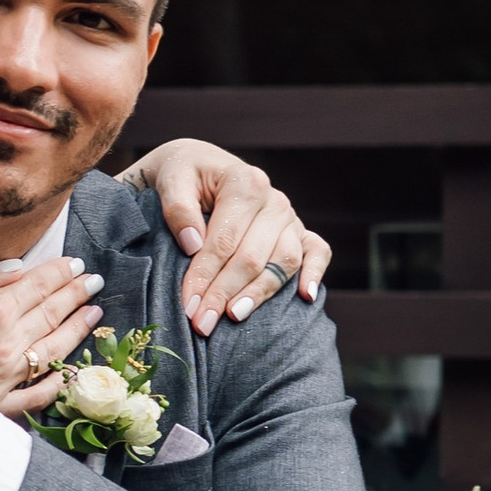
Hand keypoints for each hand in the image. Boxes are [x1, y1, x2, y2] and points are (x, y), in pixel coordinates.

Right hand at [0, 254, 103, 416]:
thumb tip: (15, 269)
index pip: (37, 286)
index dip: (59, 273)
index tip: (77, 265)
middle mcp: (10, 343)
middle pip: (51, 314)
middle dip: (75, 295)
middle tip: (94, 282)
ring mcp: (9, 376)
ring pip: (54, 349)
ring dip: (76, 329)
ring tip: (94, 314)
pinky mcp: (1, 403)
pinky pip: (36, 394)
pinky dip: (56, 384)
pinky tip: (70, 372)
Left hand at [117, 141, 329, 337]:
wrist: (203, 167)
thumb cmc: (186, 176)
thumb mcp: (172, 179)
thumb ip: (178, 208)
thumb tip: (193, 245)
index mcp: (244, 183)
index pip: (224, 240)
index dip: (205, 275)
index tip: (189, 304)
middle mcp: (273, 201)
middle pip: (252, 257)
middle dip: (224, 293)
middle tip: (203, 324)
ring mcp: (290, 217)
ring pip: (283, 261)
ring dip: (260, 293)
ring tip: (235, 315)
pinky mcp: (299, 231)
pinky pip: (318, 251)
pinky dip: (315, 273)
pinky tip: (305, 296)